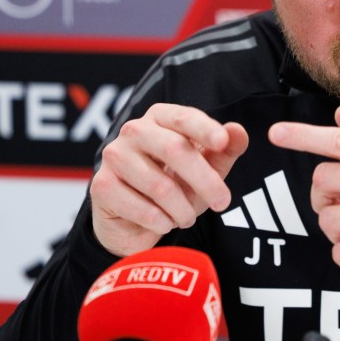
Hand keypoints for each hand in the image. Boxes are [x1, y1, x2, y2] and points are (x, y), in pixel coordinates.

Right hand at [90, 103, 248, 256]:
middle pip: (175, 150)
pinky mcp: (102, 186)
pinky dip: (162, 222)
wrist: (134, 221)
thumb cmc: (174, 185)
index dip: (204, 128)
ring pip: (160, 185)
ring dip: (183, 210)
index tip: (222, 142)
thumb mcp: (205, 169)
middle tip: (223, 203)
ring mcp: (114, 156)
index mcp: (160, 118)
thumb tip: (238, 132)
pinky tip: (165, 223)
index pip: (184, 117)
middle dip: (205, 181)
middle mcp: (133, 131)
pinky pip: (141, 208)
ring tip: (187, 217)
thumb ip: (224, 151)